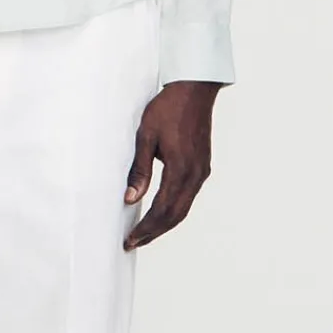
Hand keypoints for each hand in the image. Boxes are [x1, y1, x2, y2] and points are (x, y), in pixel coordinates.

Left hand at [123, 79, 220, 249]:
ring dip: (164, 224)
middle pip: (175, 215)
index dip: (146, 228)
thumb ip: (139, 170)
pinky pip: (188, 197)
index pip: (162, 209)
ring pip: (183, 208)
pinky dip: (173, 210)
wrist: (194, 90)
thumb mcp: (146, 136)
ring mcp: (201, 172)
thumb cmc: (168, 108)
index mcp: (181, 169)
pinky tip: (160, 213)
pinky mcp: (202, 167)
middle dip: (154, 232)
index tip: (130, 239)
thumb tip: (130, 198)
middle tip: (134, 243)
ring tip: (144, 234)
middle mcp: (195, 174)